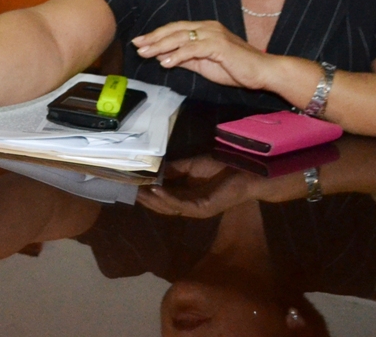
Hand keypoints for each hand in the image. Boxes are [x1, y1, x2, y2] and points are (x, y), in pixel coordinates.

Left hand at [130, 20, 273, 89]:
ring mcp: (214, 35)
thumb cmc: (236, 69)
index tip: (140, 42)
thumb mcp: (204, 64)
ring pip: (181, 37)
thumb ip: (186, 59)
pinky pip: (193, 49)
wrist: (262, 72)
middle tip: (137, 45)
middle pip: (175, 30)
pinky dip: (178, 55)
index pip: (176, 29)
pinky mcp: (219, 45)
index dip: (157, 34)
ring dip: (161, 46)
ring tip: (146, 54)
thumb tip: (164, 57)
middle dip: (154, 38)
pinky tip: (166, 62)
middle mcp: (208, 27)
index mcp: (205, 29)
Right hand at [134, 155, 261, 217]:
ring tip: (138, 190)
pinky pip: (181, 204)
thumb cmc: (222, 167)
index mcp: (187, 196)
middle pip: (162, 205)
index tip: (131, 184)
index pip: (163, 197)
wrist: (246, 171)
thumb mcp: (192, 165)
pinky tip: (155, 190)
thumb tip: (154, 170)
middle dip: (146, 198)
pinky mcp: (203, 208)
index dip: (147, 192)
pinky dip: (167, 198)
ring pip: (169, 207)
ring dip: (152, 199)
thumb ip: (175, 169)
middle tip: (128, 189)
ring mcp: (197, 209)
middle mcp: (190, 205)